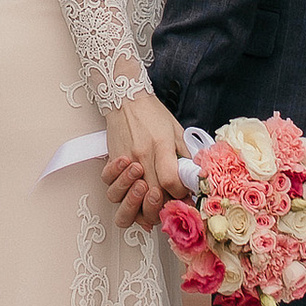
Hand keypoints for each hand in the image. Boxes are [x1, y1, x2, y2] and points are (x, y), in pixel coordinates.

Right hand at [101, 89, 187, 230]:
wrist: (127, 99)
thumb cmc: (153, 115)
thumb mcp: (178, 132)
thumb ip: (187, 156)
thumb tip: (196, 179)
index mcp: (161, 146)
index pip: (171, 182)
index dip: (181, 194)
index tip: (184, 194)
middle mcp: (141, 156)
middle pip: (150, 195)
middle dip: (162, 206)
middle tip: (169, 203)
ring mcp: (124, 160)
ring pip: (124, 197)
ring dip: (137, 204)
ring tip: (149, 197)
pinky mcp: (112, 161)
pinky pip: (109, 185)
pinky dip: (120, 193)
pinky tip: (132, 192)